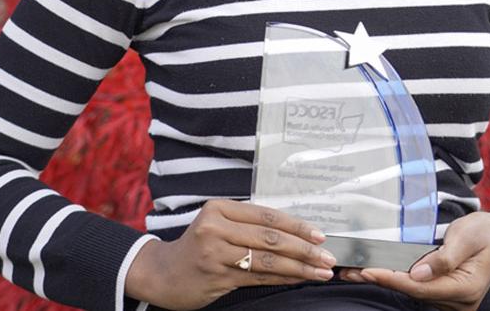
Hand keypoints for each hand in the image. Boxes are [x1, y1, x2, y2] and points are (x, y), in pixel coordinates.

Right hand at [125, 200, 335, 310]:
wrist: (162, 274)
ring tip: (321, 271)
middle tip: (328, 256)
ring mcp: (216, 254)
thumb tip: (293, 230)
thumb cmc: (197, 246)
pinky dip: (282, 279)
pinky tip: (299, 280)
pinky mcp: (217, 278)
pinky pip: (257, 279)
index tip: (319, 234)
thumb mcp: (217, 224)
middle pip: (269, 237)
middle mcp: (216, 228)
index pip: (266, 215)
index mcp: (219, 208)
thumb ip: (247, 223)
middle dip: (303, 248)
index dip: (295, 225)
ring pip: (267, 260)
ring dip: (299, 267)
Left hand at [339, 210, 489, 310]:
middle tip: (349, 272)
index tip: (367, 271)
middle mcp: (458, 301)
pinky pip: (417, 289)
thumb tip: (418, 273)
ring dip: (384, 281)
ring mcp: (453, 301)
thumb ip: (444, 257)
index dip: (391, 279)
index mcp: (465, 288)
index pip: (420, 287)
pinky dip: (396, 279)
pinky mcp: (445, 294)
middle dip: (380, 281)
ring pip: (412, 293)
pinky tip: (376, 272)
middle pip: (412, 293)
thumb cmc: (484, 231)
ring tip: (355, 271)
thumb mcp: (465, 237)